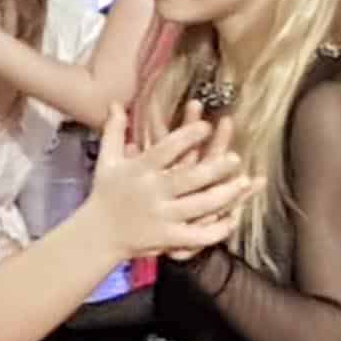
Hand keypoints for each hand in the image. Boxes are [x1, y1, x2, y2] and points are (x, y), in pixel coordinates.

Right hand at [86, 107, 252, 260]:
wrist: (97, 234)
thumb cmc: (105, 193)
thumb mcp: (107, 160)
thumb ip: (114, 131)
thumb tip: (114, 103)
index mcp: (139, 170)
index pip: (166, 149)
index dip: (187, 137)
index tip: (207, 125)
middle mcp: (152, 192)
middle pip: (188, 178)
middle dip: (214, 168)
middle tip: (236, 158)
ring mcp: (161, 217)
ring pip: (198, 206)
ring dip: (223, 195)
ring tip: (244, 183)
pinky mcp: (167, 238)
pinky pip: (196, 236)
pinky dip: (215, 230)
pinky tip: (233, 220)